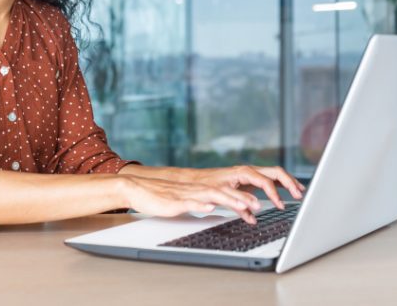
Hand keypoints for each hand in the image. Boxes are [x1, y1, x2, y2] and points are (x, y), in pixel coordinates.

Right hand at [119, 175, 261, 223]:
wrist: (138, 190)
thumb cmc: (161, 197)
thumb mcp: (185, 201)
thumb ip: (200, 202)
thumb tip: (215, 206)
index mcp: (200, 190)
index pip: (226, 192)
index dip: (242, 197)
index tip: (258, 205)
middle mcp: (196, 190)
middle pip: (224, 192)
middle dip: (242, 198)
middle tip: (258, 205)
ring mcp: (186, 195)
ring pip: (211, 195)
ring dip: (228, 200)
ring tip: (243, 205)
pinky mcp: (174, 202)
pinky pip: (190, 202)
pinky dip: (201, 204)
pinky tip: (210, 206)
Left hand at [180, 165, 305, 210]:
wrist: (196, 181)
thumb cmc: (207, 186)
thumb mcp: (222, 196)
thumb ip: (240, 205)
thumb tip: (255, 215)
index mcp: (243, 172)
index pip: (266, 181)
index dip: (275, 194)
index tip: (281, 205)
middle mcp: (249, 170)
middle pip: (276, 172)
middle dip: (289, 182)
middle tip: (299, 195)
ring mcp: (251, 174)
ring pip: (275, 175)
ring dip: (288, 182)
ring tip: (299, 192)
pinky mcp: (250, 180)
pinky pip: (269, 180)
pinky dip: (280, 186)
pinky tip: (287, 193)